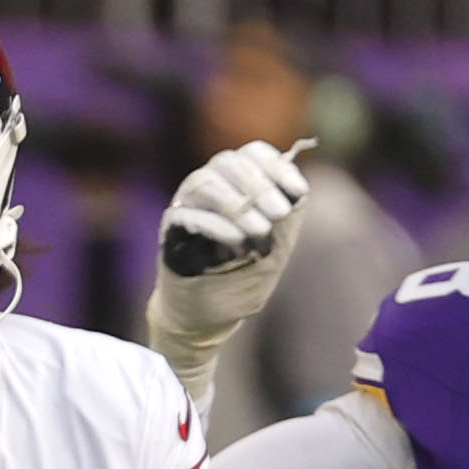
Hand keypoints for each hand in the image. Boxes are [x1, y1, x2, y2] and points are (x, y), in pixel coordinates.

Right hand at [149, 141, 309, 350]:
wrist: (210, 315)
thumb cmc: (244, 275)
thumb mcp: (276, 244)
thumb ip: (286, 216)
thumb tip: (297, 191)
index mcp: (237, 182)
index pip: (254, 153)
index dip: (277, 166)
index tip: (299, 192)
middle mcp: (209, 185)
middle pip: (228, 162)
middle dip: (259, 186)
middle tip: (280, 214)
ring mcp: (185, 205)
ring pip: (204, 183)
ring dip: (237, 204)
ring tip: (260, 230)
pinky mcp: (169, 231)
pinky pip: (187, 215)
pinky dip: (216, 225)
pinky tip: (238, 240)